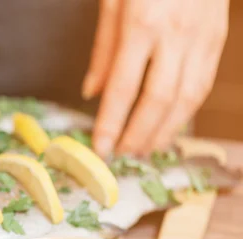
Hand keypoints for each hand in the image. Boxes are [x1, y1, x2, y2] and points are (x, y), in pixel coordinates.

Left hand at [83, 0, 228, 157]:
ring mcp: (202, 39)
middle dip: (138, 135)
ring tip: (143, 150)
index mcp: (142, 25)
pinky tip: (169, 126)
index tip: (100, 148)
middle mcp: (176, 36)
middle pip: (158, 101)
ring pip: (186, 100)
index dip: (111, 124)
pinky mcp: (217, 41)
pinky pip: (202, 86)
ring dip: (164, 132)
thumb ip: (103, 52)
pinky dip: (185, 113)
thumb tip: (91, 94)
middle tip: (121, 154)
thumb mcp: (112, 3)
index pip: (123, 89)